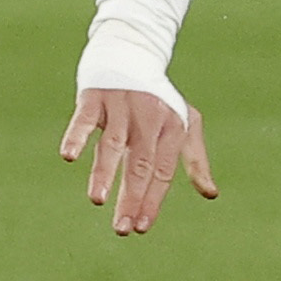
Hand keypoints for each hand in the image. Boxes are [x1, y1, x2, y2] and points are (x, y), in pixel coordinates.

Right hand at [61, 84, 217, 236]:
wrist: (132, 51)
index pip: (162, 172)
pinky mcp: (96, 96)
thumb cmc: (159, 97)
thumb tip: (211, 194)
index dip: (152, 200)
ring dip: (104, 173)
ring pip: (113, 144)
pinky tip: (69, 156)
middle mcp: (149, 118)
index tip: (142, 227)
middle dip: (131, 197)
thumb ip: (195, 159)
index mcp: (172, 128)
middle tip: (122, 229)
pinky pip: (85, 119)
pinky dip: (77, 136)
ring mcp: (122, 106)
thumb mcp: (185, 123)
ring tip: (97, 200)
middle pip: (140, 164)